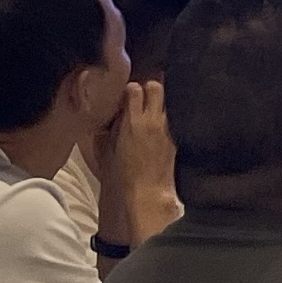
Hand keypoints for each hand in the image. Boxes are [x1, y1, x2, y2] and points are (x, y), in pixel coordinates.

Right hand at [105, 81, 177, 245]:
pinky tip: (156, 130)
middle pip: (156, 87)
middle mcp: (152, 122)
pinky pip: (170, 122)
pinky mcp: (174, 140)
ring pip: (165, 104)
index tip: (127, 94)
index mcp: (132, 122)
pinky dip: (163, 121)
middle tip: (142, 97)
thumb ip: (110, 129)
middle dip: (149, 87)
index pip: (135, 89)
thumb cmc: (121, 176)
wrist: (144, 195)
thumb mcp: (107, 150)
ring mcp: (166, 130)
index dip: (130, 89)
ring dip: (158, 105)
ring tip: (149, 113)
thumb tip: (113, 116)